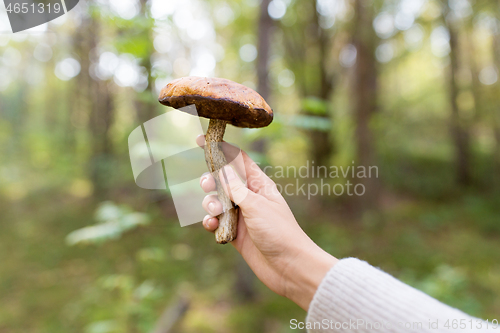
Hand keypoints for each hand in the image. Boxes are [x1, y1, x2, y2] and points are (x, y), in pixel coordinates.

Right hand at [197, 135, 337, 310]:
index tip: (200, 140)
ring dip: (210, 203)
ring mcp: (241, 215)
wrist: (289, 267)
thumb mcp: (256, 205)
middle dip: (211, 180)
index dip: (220, 148)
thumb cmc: (279, 232)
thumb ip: (235, 187)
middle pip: (222, 179)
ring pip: (217, 201)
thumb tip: (222, 166)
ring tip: (215, 212)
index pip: (238, 159)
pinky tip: (212, 226)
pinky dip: (211, 222)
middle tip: (208, 184)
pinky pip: (217, 222)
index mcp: (259, 184)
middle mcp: (249, 197)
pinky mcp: (235, 233)